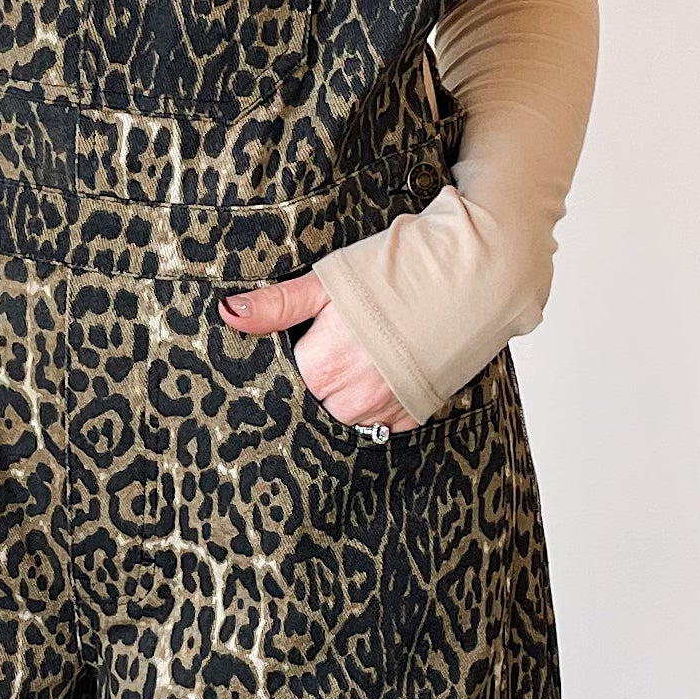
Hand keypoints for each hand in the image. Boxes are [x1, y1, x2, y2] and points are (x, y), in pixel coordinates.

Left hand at [218, 269, 416, 435]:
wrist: (470, 278)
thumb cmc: (397, 273)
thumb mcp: (329, 282)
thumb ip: (278, 305)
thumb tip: (229, 313)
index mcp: (322, 368)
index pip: (285, 384)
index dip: (292, 365)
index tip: (302, 349)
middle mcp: (351, 399)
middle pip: (314, 404)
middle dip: (318, 383)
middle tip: (337, 349)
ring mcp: (385, 411)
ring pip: (346, 417)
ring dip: (347, 396)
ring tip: (361, 360)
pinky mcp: (414, 415)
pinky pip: (382, 425)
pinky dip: (378, 406)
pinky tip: (384, 375)